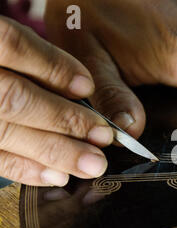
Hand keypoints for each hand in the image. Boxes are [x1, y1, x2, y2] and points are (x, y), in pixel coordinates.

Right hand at [0, 17, 112, 185]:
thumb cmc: (11, 55)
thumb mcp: (25, 38)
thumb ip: (53, 57)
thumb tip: (93, 92)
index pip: (12, 45)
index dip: (51, 67)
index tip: (86, 86)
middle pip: (12, 97)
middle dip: (63, 119)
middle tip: (103, 136)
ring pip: (4, 131)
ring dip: (53, 151)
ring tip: (92, 163)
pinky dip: (27, 169)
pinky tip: (59, 175)